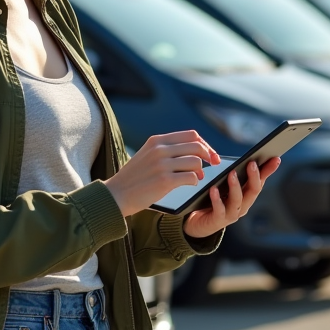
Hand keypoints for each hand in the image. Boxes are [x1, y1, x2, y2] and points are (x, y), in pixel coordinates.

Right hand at [105, 131, 219, 216]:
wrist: (116, 194)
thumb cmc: (134, 178)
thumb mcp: (147, 155)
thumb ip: (166, 150)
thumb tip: (195, 152)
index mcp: (156, 141)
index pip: (191, 135)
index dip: (205, 144)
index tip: (210, 154)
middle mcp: (160, 149)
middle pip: (197, 146)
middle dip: (209, 156)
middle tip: (213, 165)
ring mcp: (162, 164)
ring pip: (196, 162)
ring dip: (200, 171)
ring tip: (197, 178)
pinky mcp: (164, 181)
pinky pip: (191, 177)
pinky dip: (195, 182)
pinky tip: (190, 185)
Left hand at [183, 157, 280, 239]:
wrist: (196, 222)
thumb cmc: (211, 199)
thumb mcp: (224, 184)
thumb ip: (234, 173)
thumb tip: (244, 156)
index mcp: (246, 196)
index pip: (260, 181)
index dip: (268, 170)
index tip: (275, 158)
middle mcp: (242, 206)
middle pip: (253, 191)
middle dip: (254, 176)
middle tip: (252, 163)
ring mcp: (231, 214)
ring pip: (238, 200)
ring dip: (236, 186)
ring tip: (232, 173)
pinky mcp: (218, 220)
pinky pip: (219, 210)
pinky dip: (217, 199)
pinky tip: (213, 189)